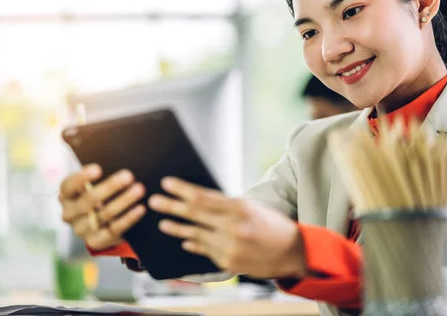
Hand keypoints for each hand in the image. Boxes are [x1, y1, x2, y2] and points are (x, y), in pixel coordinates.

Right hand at [59, 164, 146, 250]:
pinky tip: (140, 208)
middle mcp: (69, 214)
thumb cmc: (97, 194)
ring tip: (139, 189)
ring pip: (103, 215)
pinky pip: (114, 230)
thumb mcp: (91, 183)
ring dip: (124, 201)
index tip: (98, 169)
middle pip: (88, 200)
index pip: (69, 185)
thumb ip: (96, 172)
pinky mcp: (95, 242)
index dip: (82, 178)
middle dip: (110, 187)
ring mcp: (81, 230)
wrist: (98, 223)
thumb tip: (108, 151)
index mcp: (65, 195)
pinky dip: (128, 218)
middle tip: (129, 175)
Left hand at [148, 177, 307, 278]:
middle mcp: (234, 228)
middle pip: (195, 215)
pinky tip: (183, 238)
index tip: (166, 183)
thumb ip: (226, 204)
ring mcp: (231, 247)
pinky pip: (205, 251)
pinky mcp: (229, 263)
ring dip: (177, 228)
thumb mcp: (252, 207)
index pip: (203, 197)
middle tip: (153, 201)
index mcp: (240, 208)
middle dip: (171, 206)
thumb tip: (197, 197)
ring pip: (196, 235)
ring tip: (162, 222)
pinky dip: (193, 243)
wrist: (293, 252)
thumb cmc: (272, 224)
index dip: (182, 190)